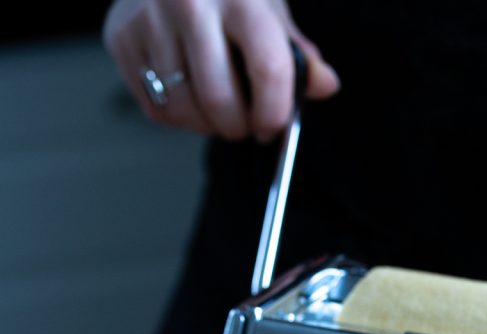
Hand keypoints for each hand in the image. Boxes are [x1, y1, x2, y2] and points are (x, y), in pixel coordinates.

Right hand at [103, 0, 339, 139]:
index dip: (275, 113)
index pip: (269, 71)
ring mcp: (149, 18)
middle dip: (238, 127)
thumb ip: (296, 53)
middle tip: (243, 122)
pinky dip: (177, 116)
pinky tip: (186, 93)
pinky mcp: (121, 37)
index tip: (272, 126)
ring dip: (206, 125)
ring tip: (214, 105)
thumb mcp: (267, 9)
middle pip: (221, 102)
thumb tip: (325, 85)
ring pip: (186, 112)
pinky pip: (157, 108)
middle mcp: (190, 2)